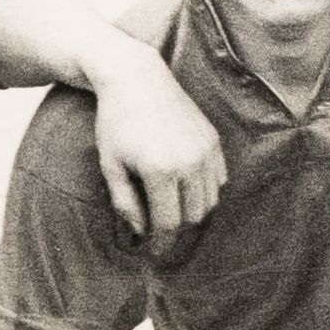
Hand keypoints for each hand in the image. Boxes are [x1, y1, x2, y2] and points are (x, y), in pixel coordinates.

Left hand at [91, 56, 224, 242]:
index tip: (152, 251)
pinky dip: (206, 190)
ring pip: (210, 200)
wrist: (136, 79)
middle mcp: (189, 162)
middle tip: (159, 231)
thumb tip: (141, 230)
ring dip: (193, 212)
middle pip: (193, 216)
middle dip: (177, 229)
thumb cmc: (115, 122)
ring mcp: (205, 150)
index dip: (160, 242)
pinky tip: (186, 188)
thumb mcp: (110, 165)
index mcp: (160, 171)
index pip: (168, 223)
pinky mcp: (213, 139)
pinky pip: (219, 178)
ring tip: (172, 210)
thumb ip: (125, 202)